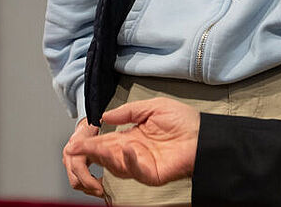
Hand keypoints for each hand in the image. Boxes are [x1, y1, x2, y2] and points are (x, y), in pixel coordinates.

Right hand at [63, 98, 200, 187]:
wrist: (204, 134)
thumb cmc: (183, 121)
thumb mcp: (152, 107)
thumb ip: (128, 111)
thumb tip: (105, 116)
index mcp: (131, 137)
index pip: (104, 141)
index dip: (89, 141)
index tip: (76, 139)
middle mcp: (133, 152)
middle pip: (104, 155)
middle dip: (89, 151)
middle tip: (75, 147)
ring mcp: (142, 164)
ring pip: (115, 164)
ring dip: (105, 155)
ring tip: (96, 145)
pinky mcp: (153, 173)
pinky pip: (137, 171)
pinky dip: (130, 161)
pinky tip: (127, 148)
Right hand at [63, 118, 104, 196]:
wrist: (84, 125)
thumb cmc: (92, 126)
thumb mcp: (95, 127)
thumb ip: (99, 133)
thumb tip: (105, 132)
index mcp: (74, 145)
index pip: (78, 168)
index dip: (88, 180)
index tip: (99, 187)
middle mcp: (69, 155)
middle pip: (75, 180)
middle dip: (89, 188)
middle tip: (102, 191)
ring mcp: (68, 162)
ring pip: (76, 182)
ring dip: (88, 188)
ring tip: (101, 188)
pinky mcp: (71, 167)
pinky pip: (77, 181)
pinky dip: (87, 185)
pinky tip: (97, 183)